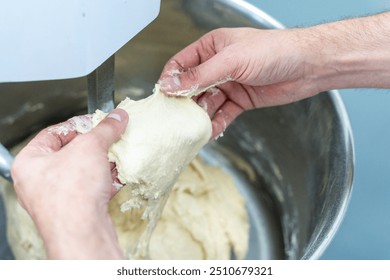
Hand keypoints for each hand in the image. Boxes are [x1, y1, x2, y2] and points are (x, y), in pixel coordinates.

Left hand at [11, 109, 128, 258]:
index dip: (78, 124)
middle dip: (96, 146)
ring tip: (120, 154)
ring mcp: (57, 198)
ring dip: (104, 163)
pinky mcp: (76, 211)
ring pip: (84, 173)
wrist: (83, 233)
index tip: (98, 121)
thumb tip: (118, 117)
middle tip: (112, 138)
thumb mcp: (91, 147)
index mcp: (30, 162)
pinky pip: (91, 189)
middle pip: (71, 153)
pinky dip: (107, 180)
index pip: (54, 133)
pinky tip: (121, 174)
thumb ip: (106, 129)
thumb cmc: (72, 191)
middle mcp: (39, 181)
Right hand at [159, 27, 315, 138]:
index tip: (163, 96)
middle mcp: (218, 66)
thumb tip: (173, 85)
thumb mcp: (232, 60)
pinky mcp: (240, 100)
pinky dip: (216, 124)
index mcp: (212, 47)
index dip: (171, 80)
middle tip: (175, 118)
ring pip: (207, 103)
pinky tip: (209, 133)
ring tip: (191, 128)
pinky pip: (223, 114)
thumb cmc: (274, 51)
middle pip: (192, 86)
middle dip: (184, 102)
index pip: (182, 64)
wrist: (307, 66)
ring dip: (199, 116)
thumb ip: (201, 75)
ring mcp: (229, 84)